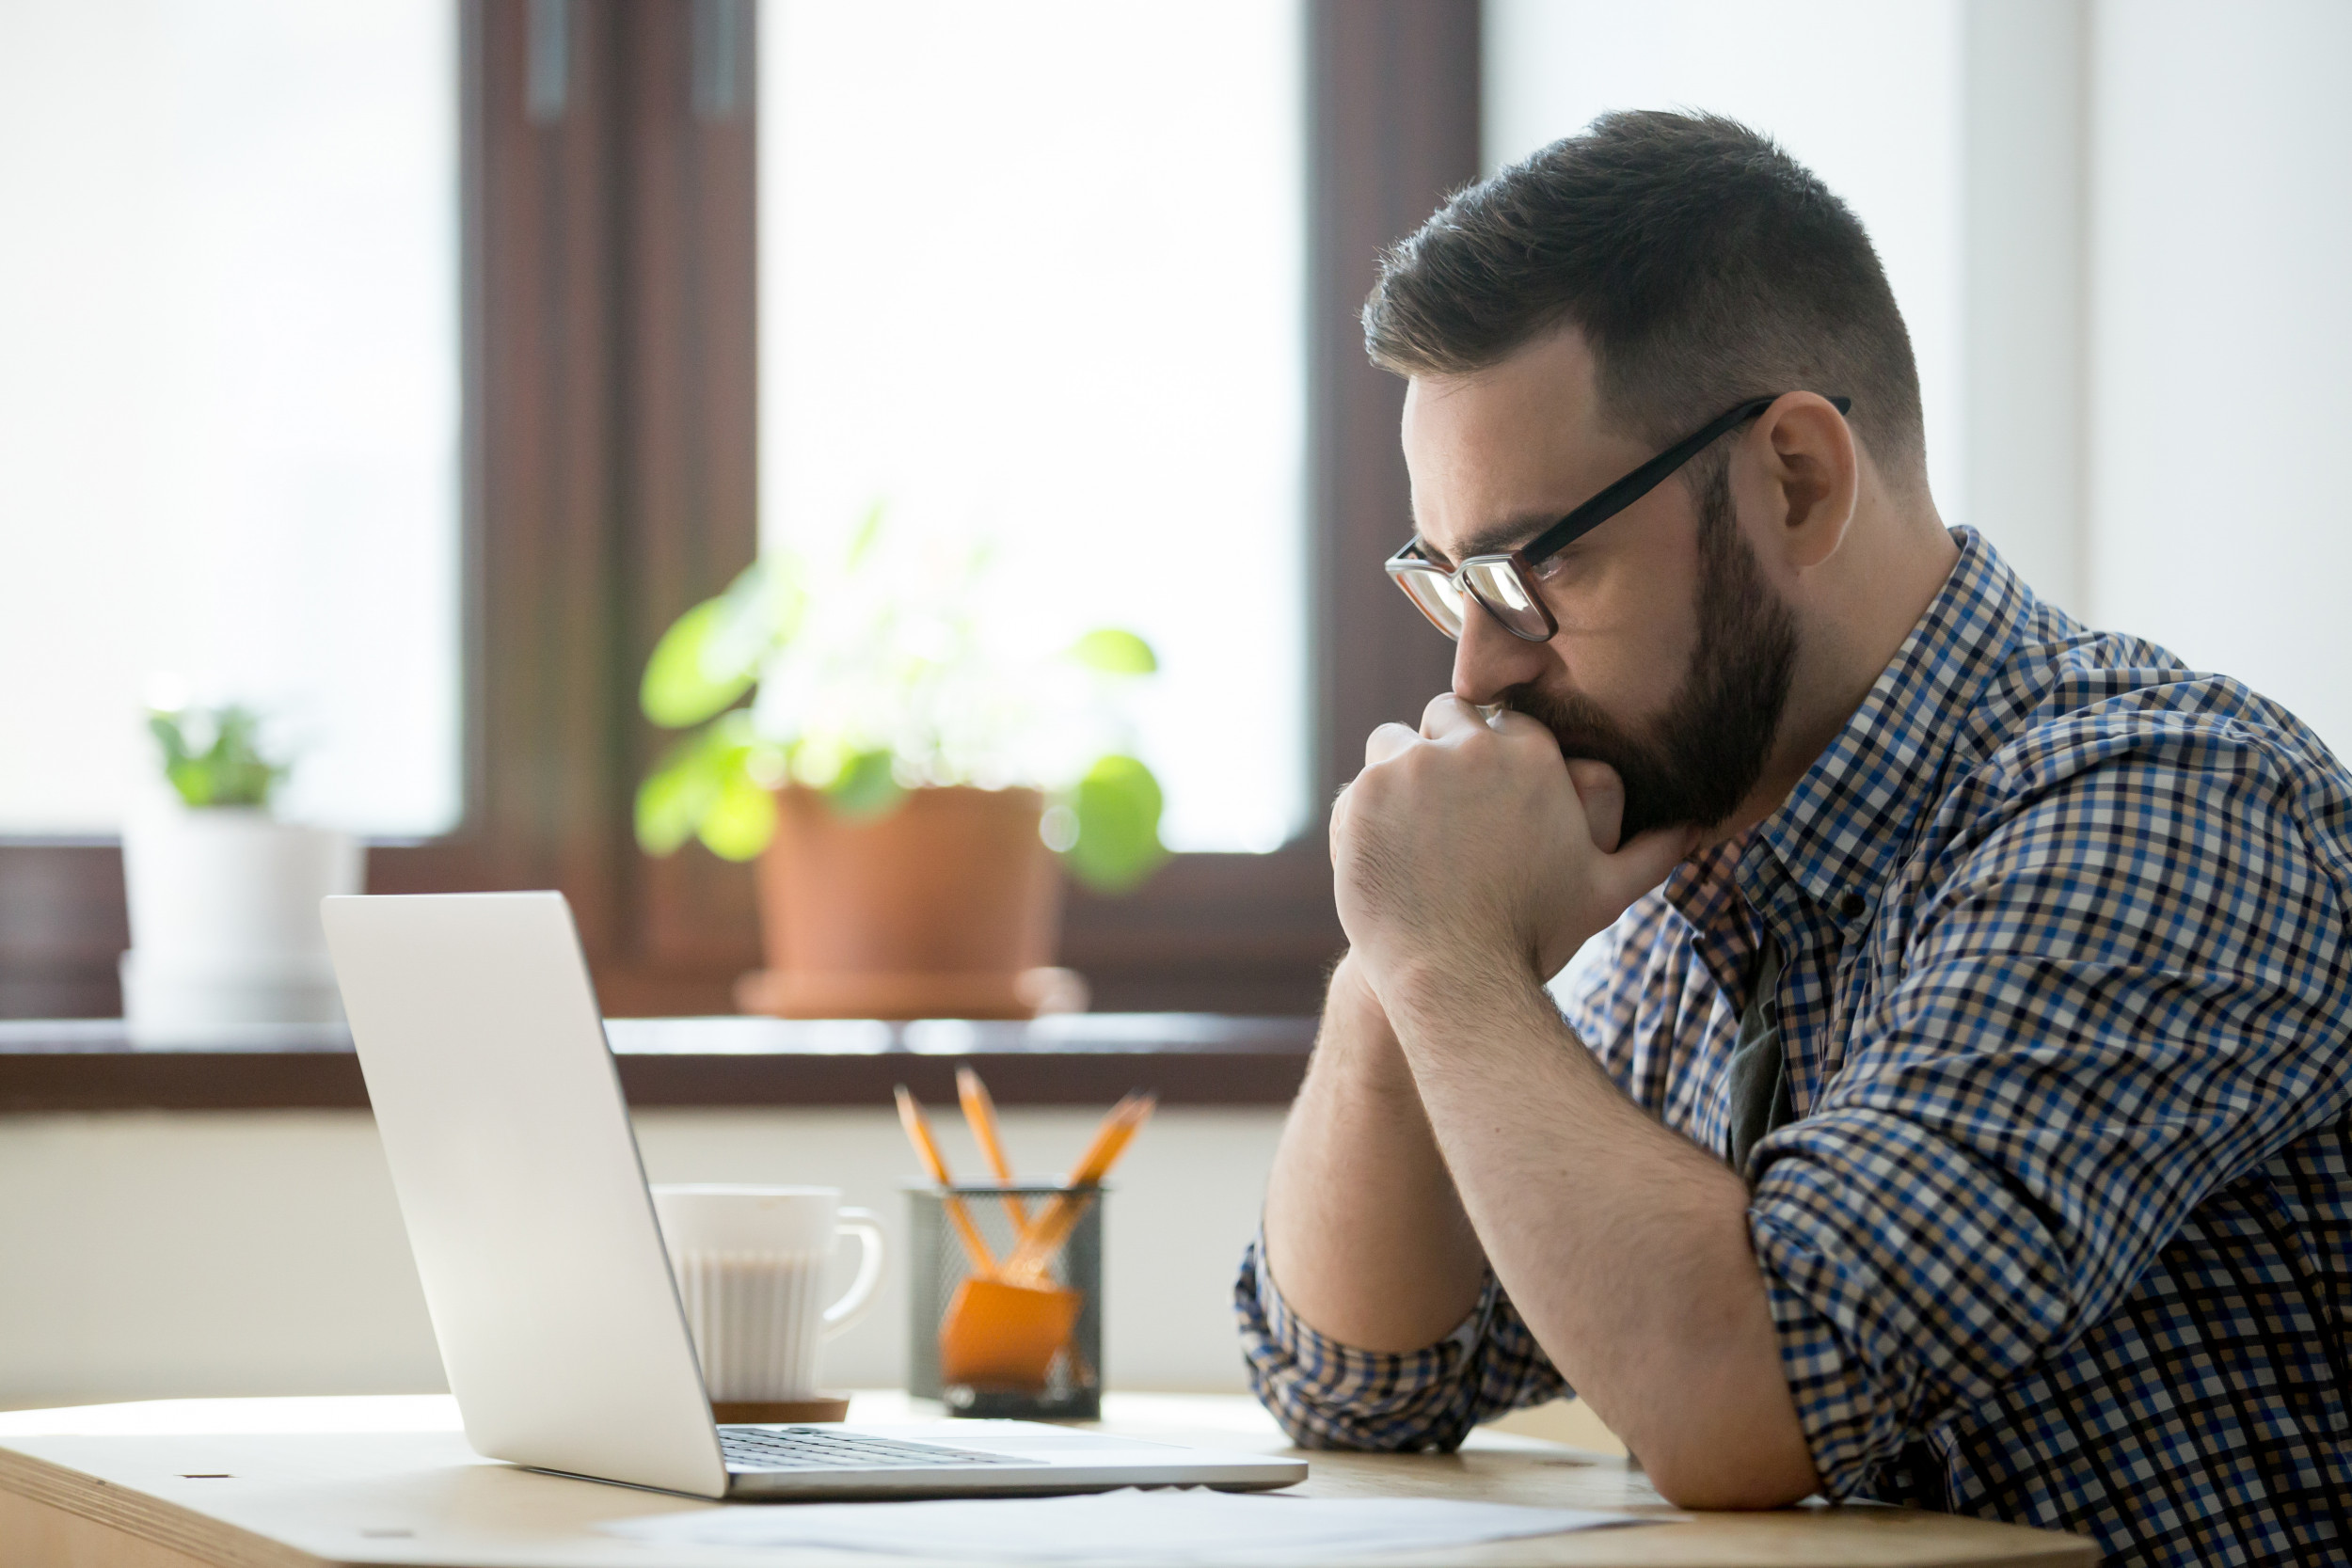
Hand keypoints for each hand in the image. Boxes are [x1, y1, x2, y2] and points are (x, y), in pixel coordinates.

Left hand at [1330, 695, 1697, 996]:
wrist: (1456, 976)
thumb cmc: (1535, 936)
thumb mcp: (1606, 892)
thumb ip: (1653, 851)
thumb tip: (1699, 825)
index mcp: (1531, 756)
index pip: (1502, 722)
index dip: (1491, 756)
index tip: (1484, 798)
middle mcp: (1469, 747)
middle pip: (1445, 717)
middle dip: (1444, 752)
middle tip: (1445, 813)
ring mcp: (1409, 768)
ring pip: (1392, 743)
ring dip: (1398, 776)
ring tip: (1411, 832)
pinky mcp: (1359, 795)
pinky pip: (1355, 786)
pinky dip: (1363, 816)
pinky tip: (1383, 858)